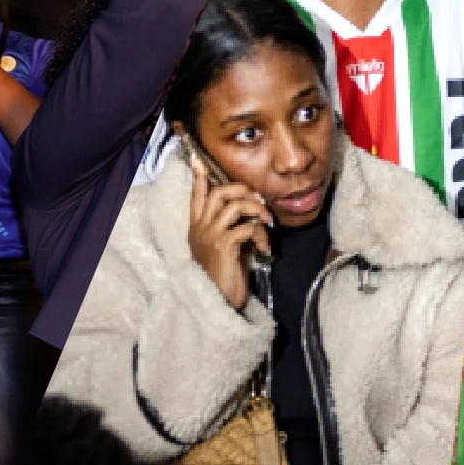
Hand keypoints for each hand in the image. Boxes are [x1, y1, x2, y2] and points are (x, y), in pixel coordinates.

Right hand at [186, 155, 269, 310]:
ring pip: (234, 204)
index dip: (199, 177)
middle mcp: (200, 228)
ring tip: (267, 221)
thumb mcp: (223, 249)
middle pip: (219, 192)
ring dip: (257, 209)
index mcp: (197, 228)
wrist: (216, 304)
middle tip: (258, 200)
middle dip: (242, 189)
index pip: (196, 195)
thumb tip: (251, 216)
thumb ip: (230, 229)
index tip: (199, 160)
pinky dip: (261, 233)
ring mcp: (211, 236)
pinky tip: (264, 246)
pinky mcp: (224, 246)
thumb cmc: (223, 277)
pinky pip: (247, 227)